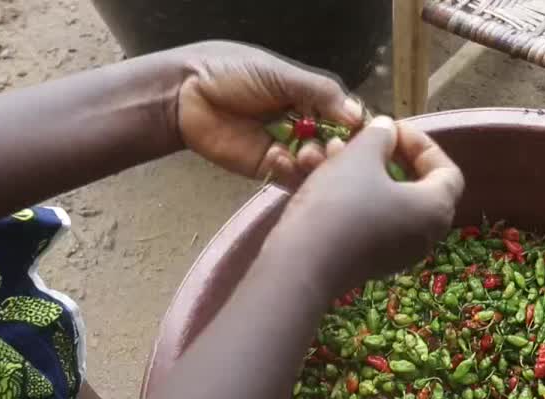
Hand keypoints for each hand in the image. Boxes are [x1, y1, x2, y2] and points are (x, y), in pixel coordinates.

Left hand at [174, 41, 363, 186]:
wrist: (186, 92)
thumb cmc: (233, 72)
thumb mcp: (282, 75)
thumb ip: (321, 93)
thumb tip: (358, 115)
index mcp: (313, 99)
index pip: (347, 119)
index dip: (356, 129)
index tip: (359, 136)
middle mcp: (306, 126)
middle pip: (337, 147)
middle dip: (339, 151)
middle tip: (334, 150)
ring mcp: (289, 149)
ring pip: (318, 167)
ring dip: (318, 164)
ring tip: (307, 156)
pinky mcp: (268, 169)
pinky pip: (291, 179)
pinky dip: (291, 172)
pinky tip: (279, 158)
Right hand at [267, 116, 464, 293]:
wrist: (302, 265)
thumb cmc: (340, 204)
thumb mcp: (361, 155)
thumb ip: (380, 135)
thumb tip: (387, 132)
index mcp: (435, 210)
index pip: (447, 170)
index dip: (421, 143)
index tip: (390, 129)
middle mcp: (425, 235)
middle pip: (416, 185)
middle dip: (387, 156)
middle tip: (363, 139)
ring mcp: (398, 252)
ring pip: (387, 201)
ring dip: (363, 173)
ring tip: (333, 153)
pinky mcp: (371, 261)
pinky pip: (371, 220)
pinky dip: (354, 197)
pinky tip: (324, 179)